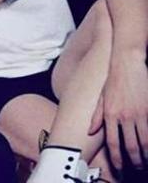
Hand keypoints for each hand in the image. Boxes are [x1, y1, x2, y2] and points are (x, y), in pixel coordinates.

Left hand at [89, 53, 147, 168]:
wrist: (126, 63)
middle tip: (137, 168)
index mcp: (108, 115)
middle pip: (130, 146)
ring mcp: (137, 113)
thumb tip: (90, 131)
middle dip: (134, 161)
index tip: (119, 167)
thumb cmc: (112, 80)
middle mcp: (122, 116)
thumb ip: (96, 115)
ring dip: (145, 154)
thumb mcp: (100, 97)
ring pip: (143, 141)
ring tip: (145, 161)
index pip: (113, 143)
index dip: (117, 158)